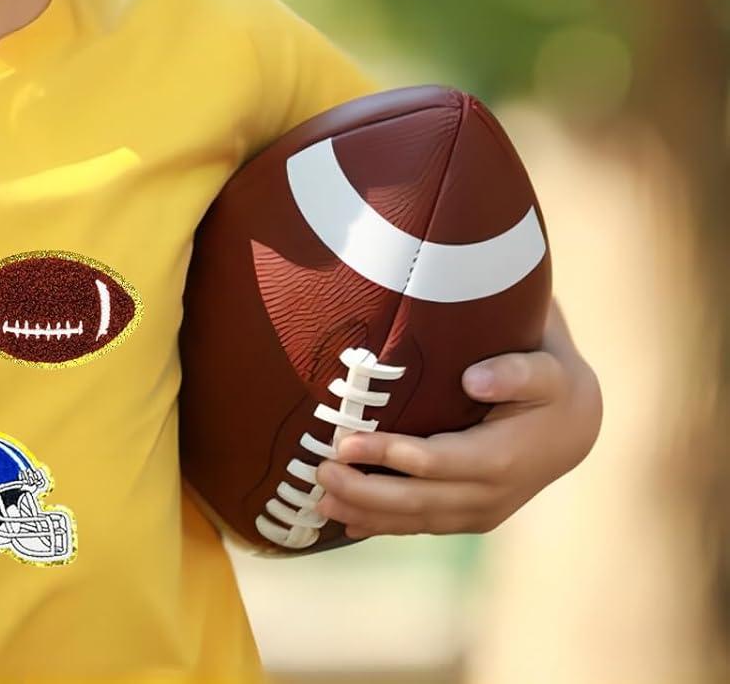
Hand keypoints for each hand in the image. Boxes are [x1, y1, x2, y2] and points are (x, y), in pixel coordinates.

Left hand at [312, 297, 602, 538]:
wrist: (575, 422)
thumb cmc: (551, 385)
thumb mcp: (545, 369)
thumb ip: (515, 372)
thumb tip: (474, 379)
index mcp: (501, 460)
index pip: (434, 463)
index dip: (388, 456)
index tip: (345, 443)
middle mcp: (490, 496)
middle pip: (417, 500)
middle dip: (364, 491)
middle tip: (319, 472)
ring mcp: (480, 511)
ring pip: (416, 519)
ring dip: (367, 513)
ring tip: (319, 501)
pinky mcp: (471, 515)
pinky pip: (423, 524)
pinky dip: (385, 525)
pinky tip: (348, 522)